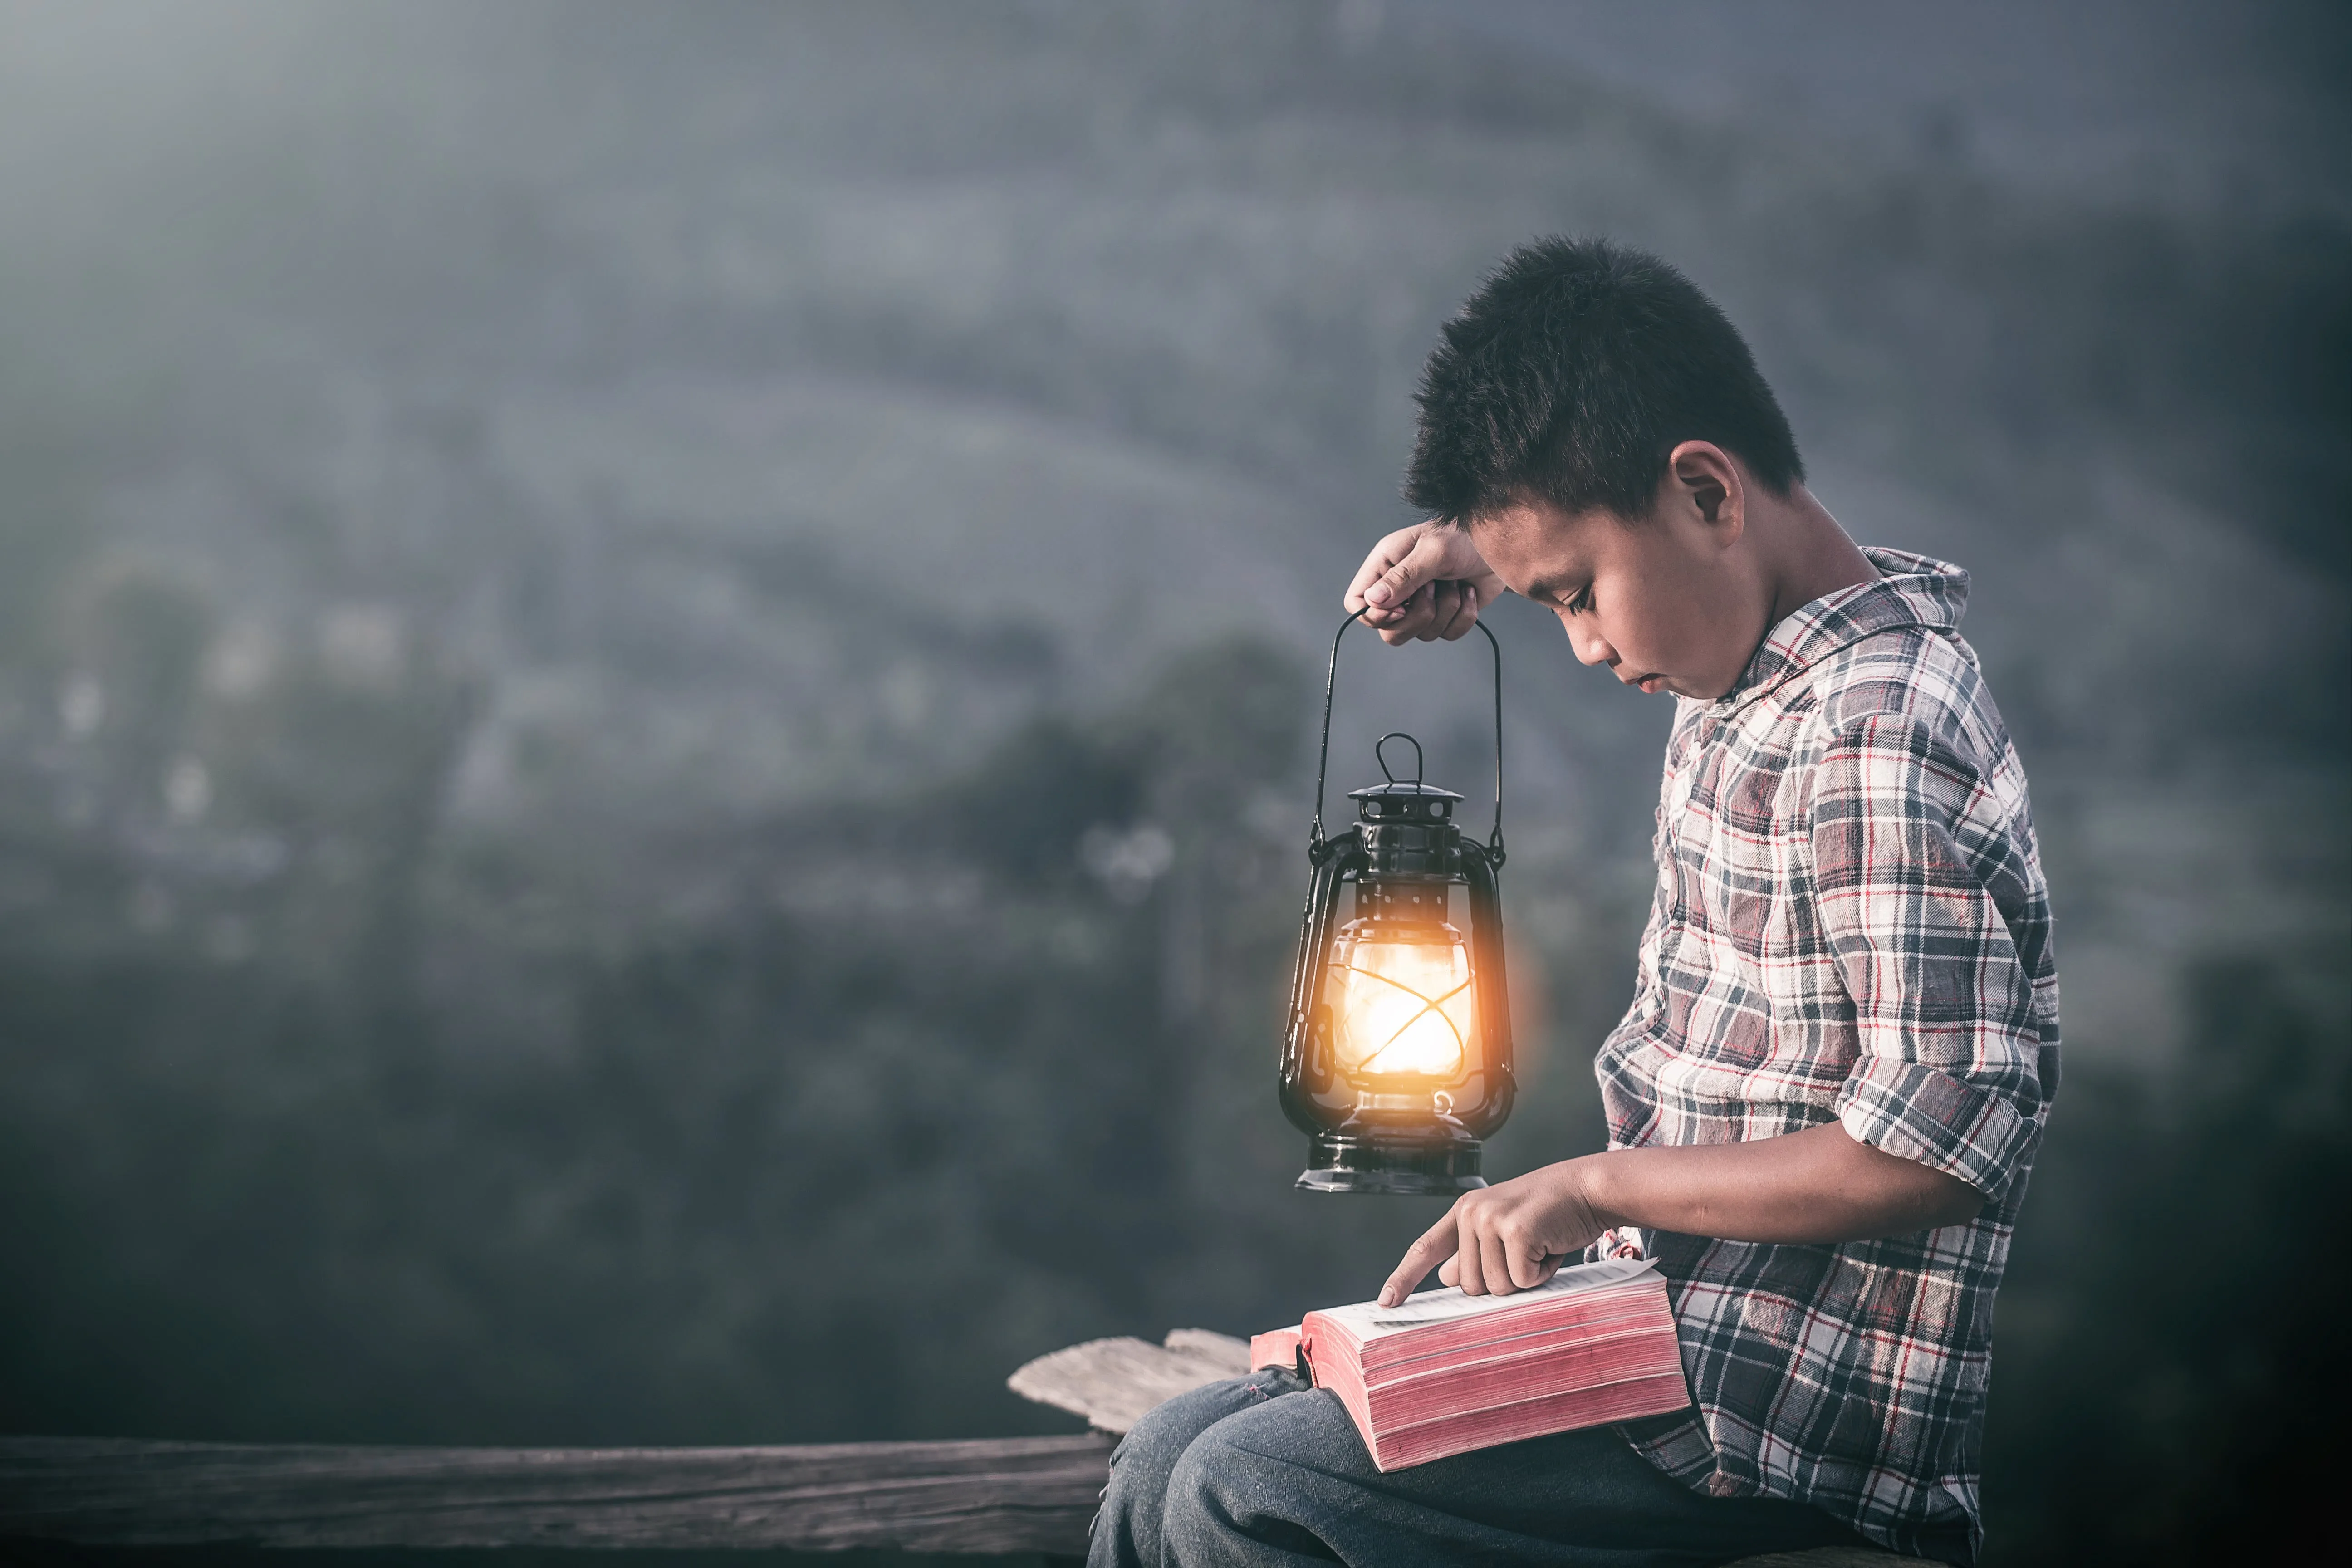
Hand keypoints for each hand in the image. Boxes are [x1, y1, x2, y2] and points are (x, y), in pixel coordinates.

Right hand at [1344, 522, 1506, 645]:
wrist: (1501, 544)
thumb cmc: (1464, 537)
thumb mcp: (1433, 551)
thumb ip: (1403, 577)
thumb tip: (1373, 600)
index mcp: (1385, 566)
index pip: (1356, 602)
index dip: (1374, 614)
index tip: (1401, 608)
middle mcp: (1399, 588)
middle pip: (1387, 630)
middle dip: (1417, 617)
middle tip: (1433, 590)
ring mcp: (1421, 605)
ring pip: (1421, 634)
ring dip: (1446, 610)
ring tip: (1455, 583)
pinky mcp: (1445, 616)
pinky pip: (1447, 635)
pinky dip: (1463, 616)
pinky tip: (1469, 592)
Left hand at [1378, 1160, 1610, 1306]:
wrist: (1586, 1188)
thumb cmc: (1549, 1214)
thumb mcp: (1504, 1230)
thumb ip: (1474, 1253)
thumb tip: (1445, 1278)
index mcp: (1464, 1212)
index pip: (1425, 1248)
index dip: (1405, 1277)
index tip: (1387, 1302)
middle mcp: (1471, 1213)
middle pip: (1470, 1285)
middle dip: (1503, 1279)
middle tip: (1527, 1251)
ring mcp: (1491, 1220)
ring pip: (1496, 1287)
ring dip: (1524, 1278)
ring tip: (1539, 1246)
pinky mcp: (1516, 1231)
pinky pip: (1522, 1281)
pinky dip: (1541, 1274)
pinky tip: (1550, 1247)